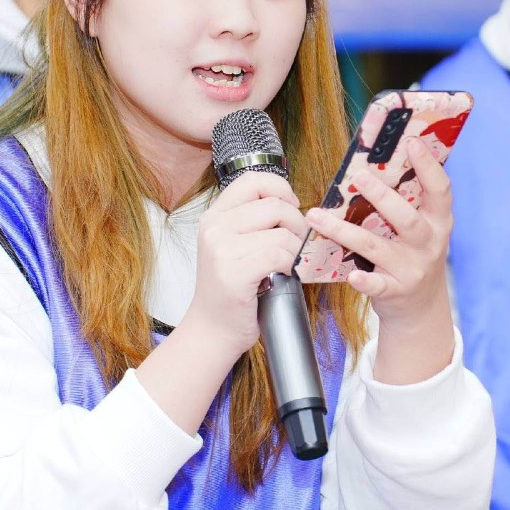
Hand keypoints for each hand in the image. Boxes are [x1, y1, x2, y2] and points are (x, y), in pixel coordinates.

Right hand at [183, 171, 307, 357]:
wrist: (212, 329)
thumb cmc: (231, 289)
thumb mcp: (232, 245)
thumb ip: (253, 221)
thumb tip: (293, 204)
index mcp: (214, 216)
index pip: (253, 180)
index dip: (280, 188)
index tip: (291, 206)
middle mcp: (214, 228)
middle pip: (275, 205)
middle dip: (296, 225)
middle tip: (294, 245)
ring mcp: (221, 250)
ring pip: (282, 233)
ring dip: (294, 251)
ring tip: (286, 265)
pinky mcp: (234, 273)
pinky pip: (279, 255)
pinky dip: (289, 266)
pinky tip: (280, 275)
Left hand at [303, 135, 452, 321]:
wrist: (422, 306)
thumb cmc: (414, 255)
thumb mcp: (423, 227)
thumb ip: (409, 200)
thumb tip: (379, 160)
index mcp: (438, 220)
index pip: (440, 189)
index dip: (428, 165)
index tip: (411, 142)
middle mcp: (429, 243)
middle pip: (406, 218)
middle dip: (383, 196)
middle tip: (359, 176)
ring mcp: (412, 268)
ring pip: (376, 247)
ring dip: (344, 230)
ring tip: (316, 216)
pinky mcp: (396, 291)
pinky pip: (378, 285)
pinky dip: (364, 281)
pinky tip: (351, 276)